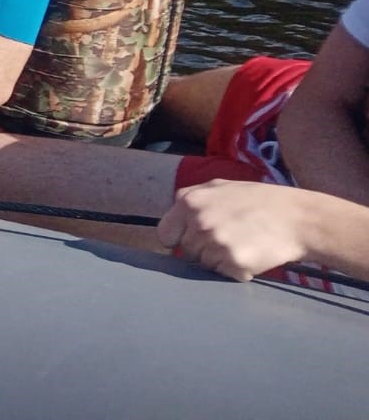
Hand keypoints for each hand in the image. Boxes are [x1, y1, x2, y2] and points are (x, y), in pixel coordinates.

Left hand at [157, 179, 308, 281]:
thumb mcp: (219, 187)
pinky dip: (237, 270)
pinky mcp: (234, 264)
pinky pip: (225, 274)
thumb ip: (192, 199)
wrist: (297, 218)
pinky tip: (252, 254)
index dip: (178, 238)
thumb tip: (173, 219)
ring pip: (205, 264)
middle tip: (228, 237)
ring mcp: (215, 244)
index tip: (191, 239)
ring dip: (220, 260)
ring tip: (243, 243)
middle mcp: (198, 223)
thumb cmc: (258, 201)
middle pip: (187, 251)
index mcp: (189, 202)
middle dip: (203, 248)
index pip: (165, 233)